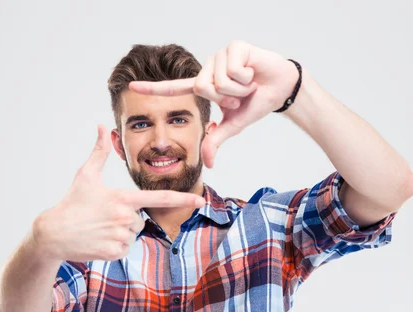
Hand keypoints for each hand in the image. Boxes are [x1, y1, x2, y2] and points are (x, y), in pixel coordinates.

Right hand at [33, 125, 205, 261]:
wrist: (53, 233)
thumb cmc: (71, 202)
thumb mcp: (85, 175)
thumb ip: (99, 151)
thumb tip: (101, 127)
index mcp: (123, 198)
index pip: (159, 198)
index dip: (182, 199)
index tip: (199, 200)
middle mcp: (126, 218)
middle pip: (140, 220)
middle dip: (127, 219)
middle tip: (104, 217)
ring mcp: (120, 237)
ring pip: (132, 235)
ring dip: (120, 233)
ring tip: (99, 228)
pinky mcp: (114, 253)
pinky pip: (124, 249)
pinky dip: (114, 246)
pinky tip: (98, 240)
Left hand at [129, 40, 299, 167]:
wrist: (281, 89)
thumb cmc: (256, 103)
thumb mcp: (232, 125)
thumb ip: (216, 139)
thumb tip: (208, 163)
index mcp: (204, 85)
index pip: (174, 88)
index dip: (153, 89)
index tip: (132, 88)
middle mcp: (208, 69)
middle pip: (202, 88)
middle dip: (225, 97)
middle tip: (240, 95)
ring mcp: (220, 56)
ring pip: (218, 80)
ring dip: (239, 88)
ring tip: (249, 83)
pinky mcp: (234, 46)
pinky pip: (233, 69)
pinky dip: (247, 77)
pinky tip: (254, 72)